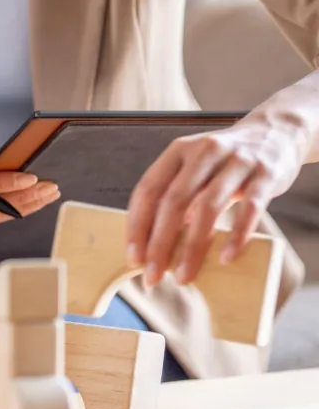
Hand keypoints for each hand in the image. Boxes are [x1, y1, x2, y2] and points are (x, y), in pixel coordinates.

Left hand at [126, 112, 306, 286]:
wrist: (275, 132)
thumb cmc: (224, 160)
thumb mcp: (195, 167)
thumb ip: (177, 196)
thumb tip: (154, 241)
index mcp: (178, 151)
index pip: (148, 189)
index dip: (137, 224)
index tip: (133, 257)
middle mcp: (204, 152)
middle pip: (174, 201)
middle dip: (159, 242)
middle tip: (152, 275)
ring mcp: (236, 162)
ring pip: (208, 207)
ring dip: (192, 246)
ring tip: (183, 276)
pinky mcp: (265, 175)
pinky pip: (250, 208)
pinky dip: (236, 235)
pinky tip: (225, 258)